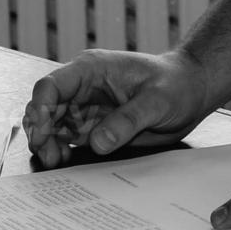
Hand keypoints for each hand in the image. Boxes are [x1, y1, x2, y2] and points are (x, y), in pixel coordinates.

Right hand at [23, 50, 212, 167]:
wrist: (190, 91)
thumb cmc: (176, 84)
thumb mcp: (157, 101)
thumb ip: (127, 120)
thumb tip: (98, 143)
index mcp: (91, 69)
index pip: (52, 85)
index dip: (42, 108)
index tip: (43, 132)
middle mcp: (81, 87)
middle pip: (45, 106)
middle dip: (40, 130)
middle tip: (48, 154)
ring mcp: (84, 106)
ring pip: (51, 123)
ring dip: (47, 142)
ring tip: (55, 160)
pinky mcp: (91, 124)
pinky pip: (65, 136)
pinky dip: (59, 147)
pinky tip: (63, 159)